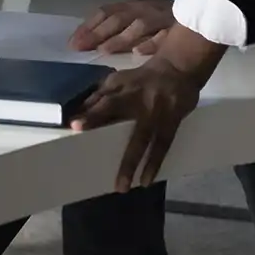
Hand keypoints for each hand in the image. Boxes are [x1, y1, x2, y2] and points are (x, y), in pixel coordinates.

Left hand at [70, 0, 175, 54]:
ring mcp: (162, 18)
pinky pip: (165, 35)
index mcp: (133, 6)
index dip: (88, 26)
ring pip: (139, 25)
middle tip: (80, 48)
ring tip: (104, 50)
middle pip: (118, 19)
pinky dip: (152, 43)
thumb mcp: (139, 19)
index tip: (72, 43)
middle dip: (97, 33)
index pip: (106, 12)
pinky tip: (140, 52)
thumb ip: (116, 29)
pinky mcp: (178, 28)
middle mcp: (145, 9)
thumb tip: (87, 43)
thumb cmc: (162, 20)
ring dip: (121, 38)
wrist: (201, 12)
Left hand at [70, 28, 227, 191]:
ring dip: (131, 163)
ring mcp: (156, 110)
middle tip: (89, 145)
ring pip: (141, 139)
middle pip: (115, 109)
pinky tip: (146, 180)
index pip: (103, 99)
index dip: (91, 111)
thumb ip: (102, 94)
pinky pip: (162, 145)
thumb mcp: (122, 79)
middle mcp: (137, 96)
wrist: (180, 67)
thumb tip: (80, 110)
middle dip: (100, 124)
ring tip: (122, 186)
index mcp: (122, 85)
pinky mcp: (172, 121)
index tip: (74, 125)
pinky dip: (154, 164)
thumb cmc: (144, 78)